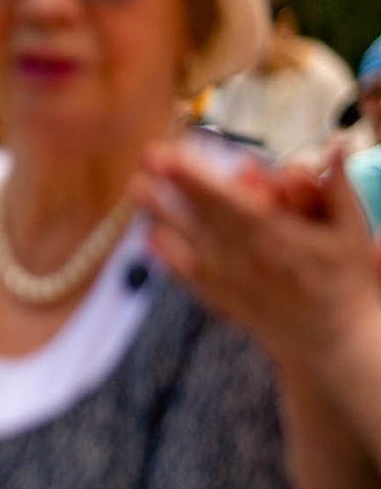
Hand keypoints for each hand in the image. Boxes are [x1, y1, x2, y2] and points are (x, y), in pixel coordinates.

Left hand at [137, 141, 380, 362]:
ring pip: (186, 242)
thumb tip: (335, 145)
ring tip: (138, 189)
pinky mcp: (224, 300)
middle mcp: (245, 258)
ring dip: (160, 214)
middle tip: (146, 158)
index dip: (194, 176)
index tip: (168, 155)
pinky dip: (168, 256)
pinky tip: (151, 237)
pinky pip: (188, 275)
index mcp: (275, 237)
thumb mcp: (351, 232)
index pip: (225, 198)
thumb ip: (338, 188)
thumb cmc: (347, 282)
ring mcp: (230, 281)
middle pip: (199, 215)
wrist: (334, 342)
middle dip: (171, 186)